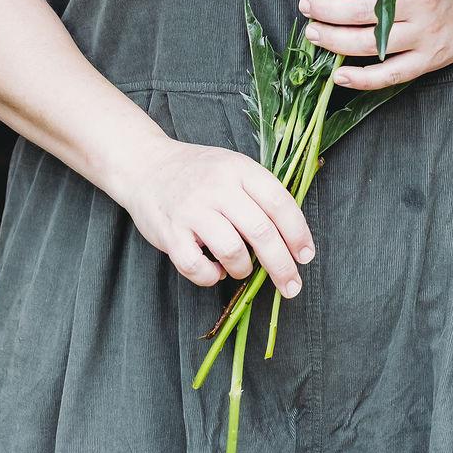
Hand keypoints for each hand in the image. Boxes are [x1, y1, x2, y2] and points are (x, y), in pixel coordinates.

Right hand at [122, 138, 315, 297]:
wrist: (146, 167)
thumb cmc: (198, 173)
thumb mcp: (232, 167)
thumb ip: (258, 194)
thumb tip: (291, 237)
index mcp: (239, 169)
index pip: (278, 202)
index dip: (298, 232)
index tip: (306, 256)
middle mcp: (217, 187)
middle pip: (261, 231)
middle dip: (281, 265)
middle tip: (292, 286)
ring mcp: (192, 210)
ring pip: (232, 251)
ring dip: (243, 269)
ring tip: (240, 268)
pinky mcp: (170, 232)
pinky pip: (198, 267)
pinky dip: (211, 277)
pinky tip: (214, 270)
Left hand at [297, 0, 452, 89]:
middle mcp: (422, 5)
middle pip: (363, 12)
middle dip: (327, 10)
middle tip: (306, 6)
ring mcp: (425, 36)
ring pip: (370, 44)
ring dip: (334, 41)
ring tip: (313, 33)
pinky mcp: (428, 61)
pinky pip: (390, 76)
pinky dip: (362, 79)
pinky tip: (338, 76)